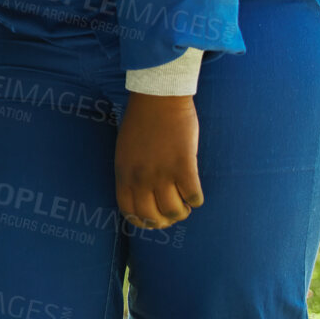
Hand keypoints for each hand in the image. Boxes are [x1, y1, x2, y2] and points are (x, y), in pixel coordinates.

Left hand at [115, 92, 203, 229]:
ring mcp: (162, 173)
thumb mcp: (125, 151)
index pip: (129, 212)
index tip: (154, 220)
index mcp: (123, 173)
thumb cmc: (141, 121)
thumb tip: (142, 196)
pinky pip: (193, 197)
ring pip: (174, 211)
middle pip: (152, 217)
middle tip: (173, 212)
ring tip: (185, 201)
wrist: (158, 97)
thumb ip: (130, 173)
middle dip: (165, 220)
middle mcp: (141, 177)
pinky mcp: (183, 166)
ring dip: (182, 211)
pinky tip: (194, 189)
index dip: (143, 221)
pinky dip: (196, 199)